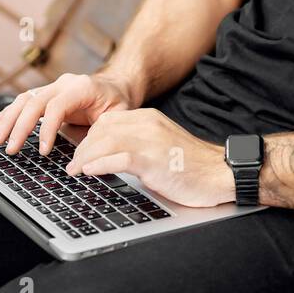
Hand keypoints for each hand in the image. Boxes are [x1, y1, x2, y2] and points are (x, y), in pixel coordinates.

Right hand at [0, 71, 136, 155]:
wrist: (117, 85)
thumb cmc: (118, 102)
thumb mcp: (119, 117)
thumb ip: (103, 133)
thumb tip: (85, 157)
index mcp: (82, 87)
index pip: (57, 106)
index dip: (46, 129)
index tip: (42, 151)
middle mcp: (64, 84)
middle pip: (34, 101)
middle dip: (19, 127)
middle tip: (10, 148)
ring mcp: (53, 87)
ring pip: (24, 100)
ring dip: (8, 120)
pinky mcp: (46, 94)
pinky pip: (23, 102)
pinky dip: (8, 114)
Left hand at [63, 108, 234, 207]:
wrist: (221, 173)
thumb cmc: (192, 167)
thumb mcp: (162, 148)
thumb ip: (139, 146)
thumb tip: (111, 158)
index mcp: (149, 119)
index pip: (108, 122)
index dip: (89, 137)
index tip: (79, 152)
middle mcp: (148, 124)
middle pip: (102, 129)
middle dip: (82, 148)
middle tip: (72, 165)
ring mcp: (150, 140)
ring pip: (105, 141)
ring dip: (85, 157)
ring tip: (74, 171)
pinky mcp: (153, 159)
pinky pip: (119, 157)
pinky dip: (99, 164)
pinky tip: (89, 171)